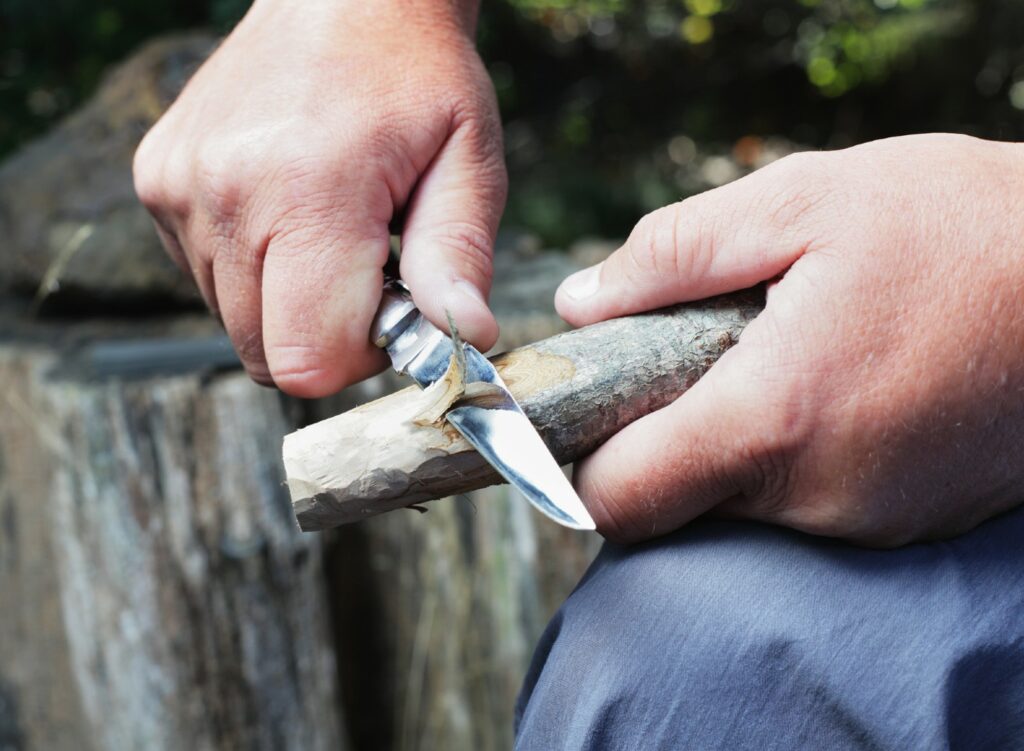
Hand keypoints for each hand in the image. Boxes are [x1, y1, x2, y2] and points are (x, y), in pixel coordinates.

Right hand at [133, 0, 504, 395]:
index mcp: (308, 192)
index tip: (394, 311)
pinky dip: (253, 269)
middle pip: (264, 353)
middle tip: (370, 270)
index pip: (308, 359)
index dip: (360, 360)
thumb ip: (459, 257)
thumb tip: (465, 339)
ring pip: (233, 320)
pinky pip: (206, 277)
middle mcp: (225, 194)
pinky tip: (291, 213)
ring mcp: (178, 187)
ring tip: (332, 232)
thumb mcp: (468, 160)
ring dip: (289, 303)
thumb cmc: (415, 76)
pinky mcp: (156, 181)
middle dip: (325, 337)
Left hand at [556, 134, 1023, 545]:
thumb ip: (671, 254)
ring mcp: (866, 520)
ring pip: (737, 503)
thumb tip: (580, 303)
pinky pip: (803, 503)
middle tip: (684, 356)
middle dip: (653, 439)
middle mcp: (817, 495)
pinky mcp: (904, 520)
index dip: (580, 459)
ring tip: (773, 355)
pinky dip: (787, 454)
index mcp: (774, 420)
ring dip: (726, 441)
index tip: (583, 409)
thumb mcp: (803, 200)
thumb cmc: (962, 227)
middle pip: (672, 503)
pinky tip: (828, 383)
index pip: (620, 498)